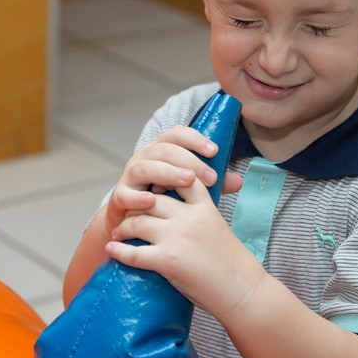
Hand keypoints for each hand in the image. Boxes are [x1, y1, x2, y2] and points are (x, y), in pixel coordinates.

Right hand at [105, 126, 240, 230]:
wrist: (132, 224)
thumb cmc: (165, 200)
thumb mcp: (189, 189)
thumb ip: (210, 183)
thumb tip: (238, 181)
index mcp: (161, 151)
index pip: (175, 133)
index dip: (195, 138)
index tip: (215, 151)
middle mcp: (144, 158)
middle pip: (164, 149)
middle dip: (189, 160)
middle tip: (211, 177)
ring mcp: (130, 177)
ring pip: (145, 166)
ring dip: (168, 172)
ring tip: (188, 181)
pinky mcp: (119, 197)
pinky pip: (125, 194)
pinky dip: (138, 197)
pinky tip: (152, 201)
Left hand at [106, 175, 263, 317]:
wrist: (241, 289)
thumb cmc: (230, 260)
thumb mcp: (218, 224)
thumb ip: (198, 211)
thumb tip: (177, 203)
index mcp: (204, 206)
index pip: (178, 179)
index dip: (160, 180)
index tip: (150, 188)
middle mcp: (189, 218)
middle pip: (151, 200)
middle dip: (135, 207)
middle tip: (127, 215)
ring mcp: (177, 238)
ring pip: (137, 222)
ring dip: (123, 228)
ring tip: (118, 233)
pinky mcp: (167, 261)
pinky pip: (133, 253)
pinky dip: (119, 251)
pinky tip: (112, 250)